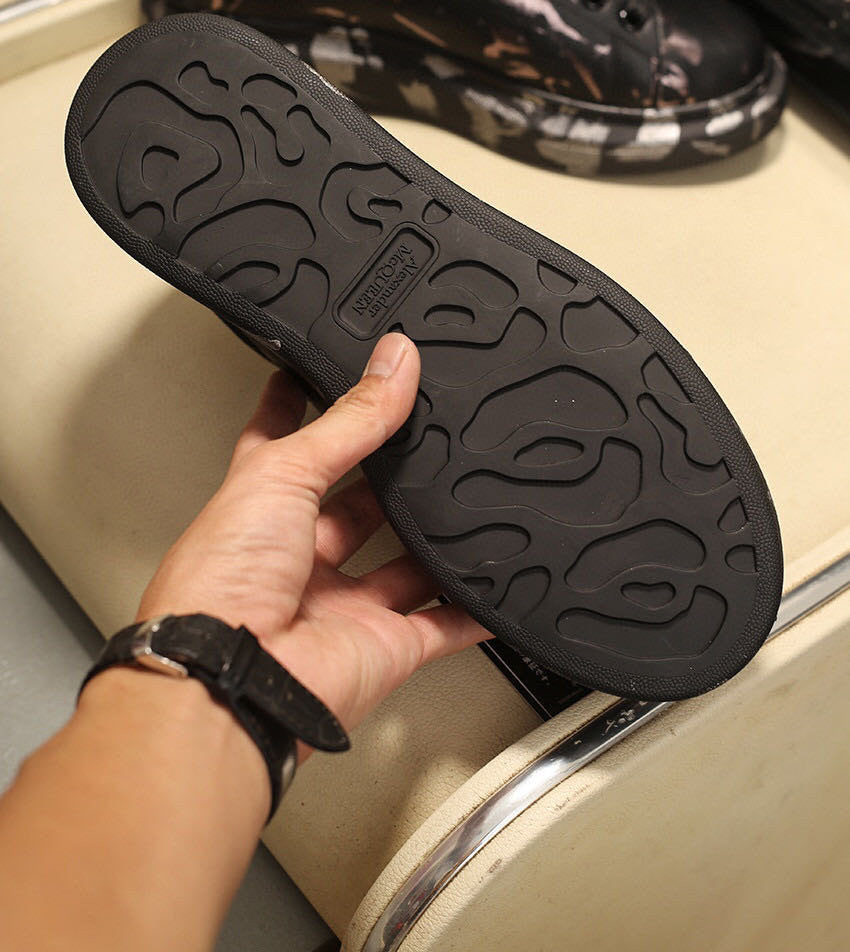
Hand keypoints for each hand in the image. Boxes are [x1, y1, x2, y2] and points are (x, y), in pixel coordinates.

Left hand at [137, 332, 488, 738]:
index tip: (314, 376)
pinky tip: (497, 585)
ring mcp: (343, 604)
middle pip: (355, 506)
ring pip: (404, 564)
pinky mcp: (384, 647)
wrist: (232, 681)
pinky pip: (442, 625)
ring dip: (434, 538)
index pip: (281, 444)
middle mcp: (299, 556)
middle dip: (388, 476)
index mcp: (259, 508)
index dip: (298, 408)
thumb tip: (394, 362)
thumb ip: (349, 419)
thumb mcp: (282, 471)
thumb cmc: (218, 583)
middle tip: (428, 436)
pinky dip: (474, 610)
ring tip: (469, 494)